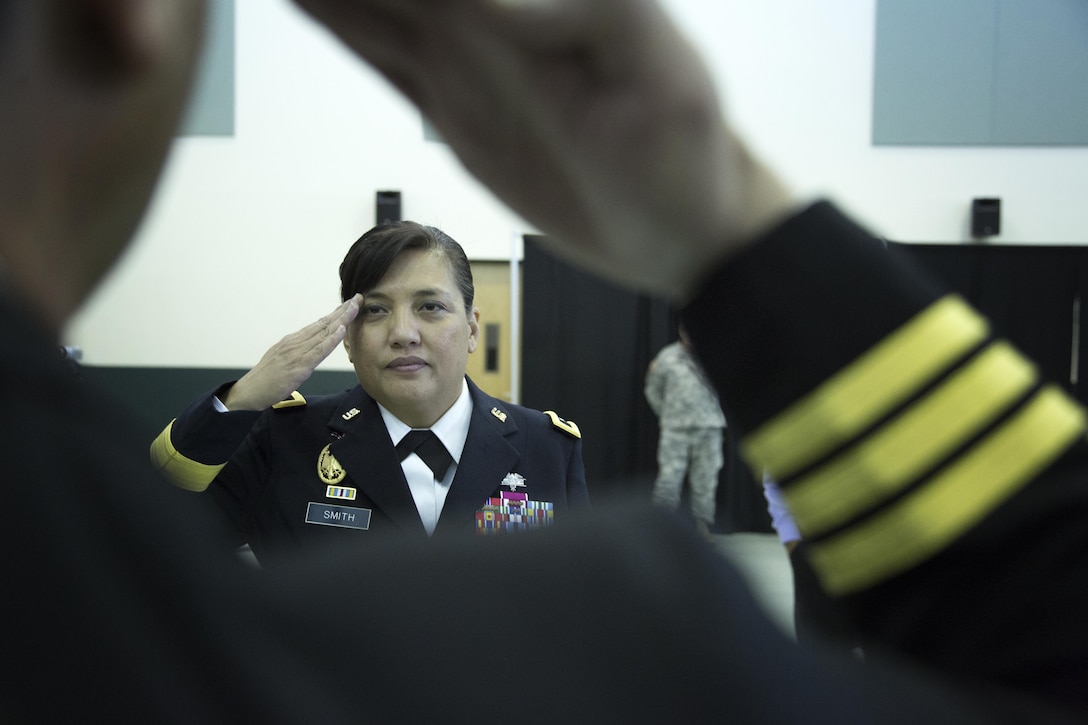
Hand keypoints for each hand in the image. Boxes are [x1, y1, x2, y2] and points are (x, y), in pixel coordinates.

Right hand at [222, 295, 361, 410]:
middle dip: (342, 311)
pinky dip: (331, 339)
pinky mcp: (299, 365)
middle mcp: (296, 342)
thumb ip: (298, 351)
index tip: (349, 304)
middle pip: (323, 323)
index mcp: (293, 341)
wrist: (249, 392)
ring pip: (323, 332)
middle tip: (358, 298)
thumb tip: (310, 347)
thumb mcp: (283, 359)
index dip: (335, 314)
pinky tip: (341, 330)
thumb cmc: (266, 379)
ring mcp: (297, 352)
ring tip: (354, 307)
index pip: (318, 324)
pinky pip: (318, 351)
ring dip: (341, 319)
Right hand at [293, 0, 793, 301]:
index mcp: (534, 7)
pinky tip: (302, 1)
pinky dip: (337, 24)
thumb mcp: (659, 77)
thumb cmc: (686, 153)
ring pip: (375, 4)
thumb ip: (588, 15)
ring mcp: (463, 62)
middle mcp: (488, 20)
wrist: (678, 229)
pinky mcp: (452, 110)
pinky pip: (382, 58)